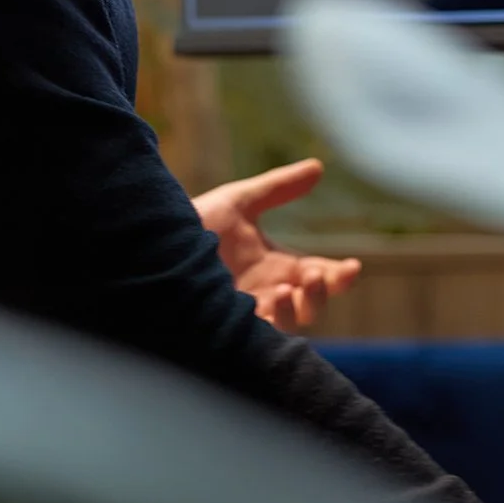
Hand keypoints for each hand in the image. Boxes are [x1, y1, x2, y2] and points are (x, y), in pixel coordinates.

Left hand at [190, 158, 362, 332]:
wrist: (151, 241)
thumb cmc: (194, 223)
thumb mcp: (241, 202)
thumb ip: (279, 188)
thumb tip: (318, 167)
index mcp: (276, 268)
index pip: (318, 278)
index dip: (338, 277)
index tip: (353, 266)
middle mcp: (266, 294)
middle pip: (309, 307)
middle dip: (321, 295)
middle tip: (319, 276)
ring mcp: (246, 311)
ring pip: (286, 325)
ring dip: (294, 310)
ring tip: (285, 288)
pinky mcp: (224, 323)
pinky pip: (253, 335)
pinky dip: (264, 323)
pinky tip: (263, 304)